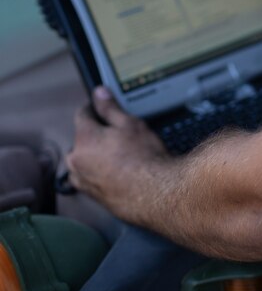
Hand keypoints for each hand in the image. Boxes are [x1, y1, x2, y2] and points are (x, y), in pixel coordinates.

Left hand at [66, 87, 171, 220]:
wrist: (155, 193)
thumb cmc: (144, 158)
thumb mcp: (129, 123)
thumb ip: (110, 108)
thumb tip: (98, 93)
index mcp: (83, 138)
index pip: (82, 114)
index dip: (95, 108)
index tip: (103, 107)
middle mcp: (76, 160)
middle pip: (82, 138)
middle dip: (96, 133)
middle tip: (118, 134)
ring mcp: (82, 180)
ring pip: (85, 159)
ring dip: (96, 154)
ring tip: (120, 154)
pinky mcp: (91, 196)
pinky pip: (90, 176)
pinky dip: (100, 171)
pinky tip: (120, 170)